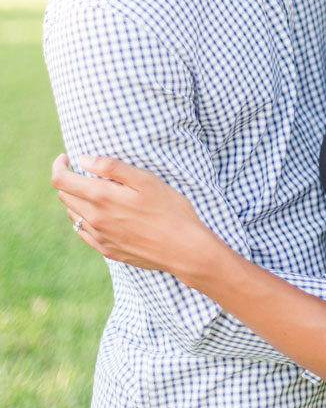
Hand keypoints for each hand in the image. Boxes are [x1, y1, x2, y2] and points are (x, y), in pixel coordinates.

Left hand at [51, 154, 202, 273]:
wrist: (184, 249)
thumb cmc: (169, 209)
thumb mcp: (145, 179)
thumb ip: (112, 167)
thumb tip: (83, 160)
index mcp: (101, 197)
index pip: (61, 180)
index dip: (59, 165)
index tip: (67, 156)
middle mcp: (94, 219)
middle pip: (64, 196)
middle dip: (69, 180)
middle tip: (87, 171)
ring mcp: (100, 237)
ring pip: (74, 214)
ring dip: (78, 199)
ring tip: (99, 191)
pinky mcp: (107, 250)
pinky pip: (84, 232)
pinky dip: (86, 219)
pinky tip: (103, 214)